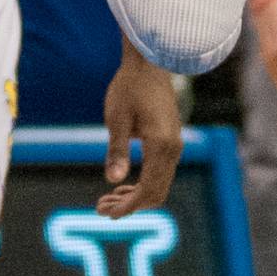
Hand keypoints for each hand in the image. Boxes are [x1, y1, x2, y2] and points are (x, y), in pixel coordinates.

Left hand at [100, 49, 184, 213]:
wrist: (149, 62)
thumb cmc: (129, 87)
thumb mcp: (117, 118)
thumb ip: (117, 150)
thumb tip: (111, 181)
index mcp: (160, 144)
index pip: (147, 189)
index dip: (128, 206)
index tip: (106, 213)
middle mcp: (173, 148)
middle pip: (157, 192)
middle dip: (130, 205)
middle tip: (102, 208)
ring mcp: (174, 144)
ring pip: (160, 184)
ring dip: (136, 196)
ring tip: (108, 199)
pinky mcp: (170, 140)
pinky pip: (161, 172)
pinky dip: (144, 183)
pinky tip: (123, 184)